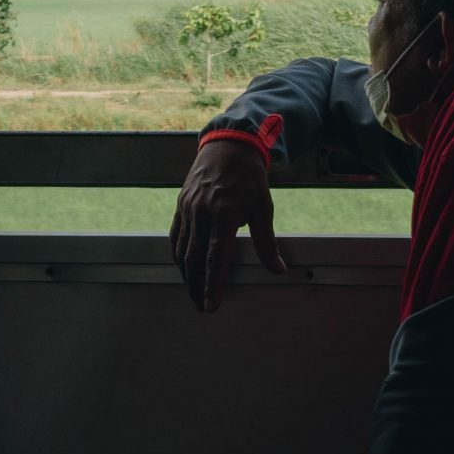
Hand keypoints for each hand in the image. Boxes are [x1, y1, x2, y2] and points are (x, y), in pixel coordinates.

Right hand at [170, 139, 285, 312]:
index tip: (211, 305)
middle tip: (201, 307)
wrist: (228, 146)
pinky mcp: (181, 205)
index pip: (215, 258)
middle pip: (194, 259)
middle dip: (197, 286)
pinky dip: (177, 255)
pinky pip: (176, 235)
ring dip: (186, 275)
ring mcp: (188, 208)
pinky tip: (182, 268)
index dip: (212, 284)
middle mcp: (202, 213)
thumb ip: (266, 242)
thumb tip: (278, 269)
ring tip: (193, 293)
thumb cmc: (250, 178)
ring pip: (182, 250)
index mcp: (224, 214)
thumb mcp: (263, 207)